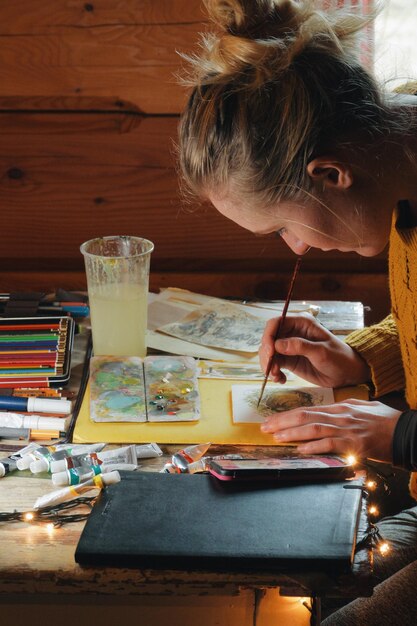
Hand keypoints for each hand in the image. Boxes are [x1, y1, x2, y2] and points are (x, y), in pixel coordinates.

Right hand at [259, 313, 370, 387]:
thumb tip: (278, 344)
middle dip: (266, 354)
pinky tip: (281, 379)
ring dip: (268, 365)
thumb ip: (300, 346)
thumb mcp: (322, 352)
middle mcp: (292, 332)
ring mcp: (289, 347)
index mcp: (301, 323)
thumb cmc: (339, 358)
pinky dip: (273, 372)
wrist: (347, 373)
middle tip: (271, 368)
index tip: (270, 352)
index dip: (269, 336)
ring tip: (277, 376)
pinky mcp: (289, 360)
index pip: (276, 323)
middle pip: (269, 339)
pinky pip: (274, 364)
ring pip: (269, 353)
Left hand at [260, 399, 401, 461]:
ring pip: (313, 428)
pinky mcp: (354, 443)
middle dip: (282, 422)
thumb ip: (342, 411)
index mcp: (340, 407)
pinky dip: (314, 446)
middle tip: (265, 428)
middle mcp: (340, 415)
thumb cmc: (384, 421)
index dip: (287, 415)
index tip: (271, 420)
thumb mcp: (361, 409)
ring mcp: (347, 429)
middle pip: (305, 416)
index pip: (307, 409)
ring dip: (292, 433)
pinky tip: (301, 449)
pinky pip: (330, 444)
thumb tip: (325, 414)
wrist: (405, 432)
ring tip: (276, 437)